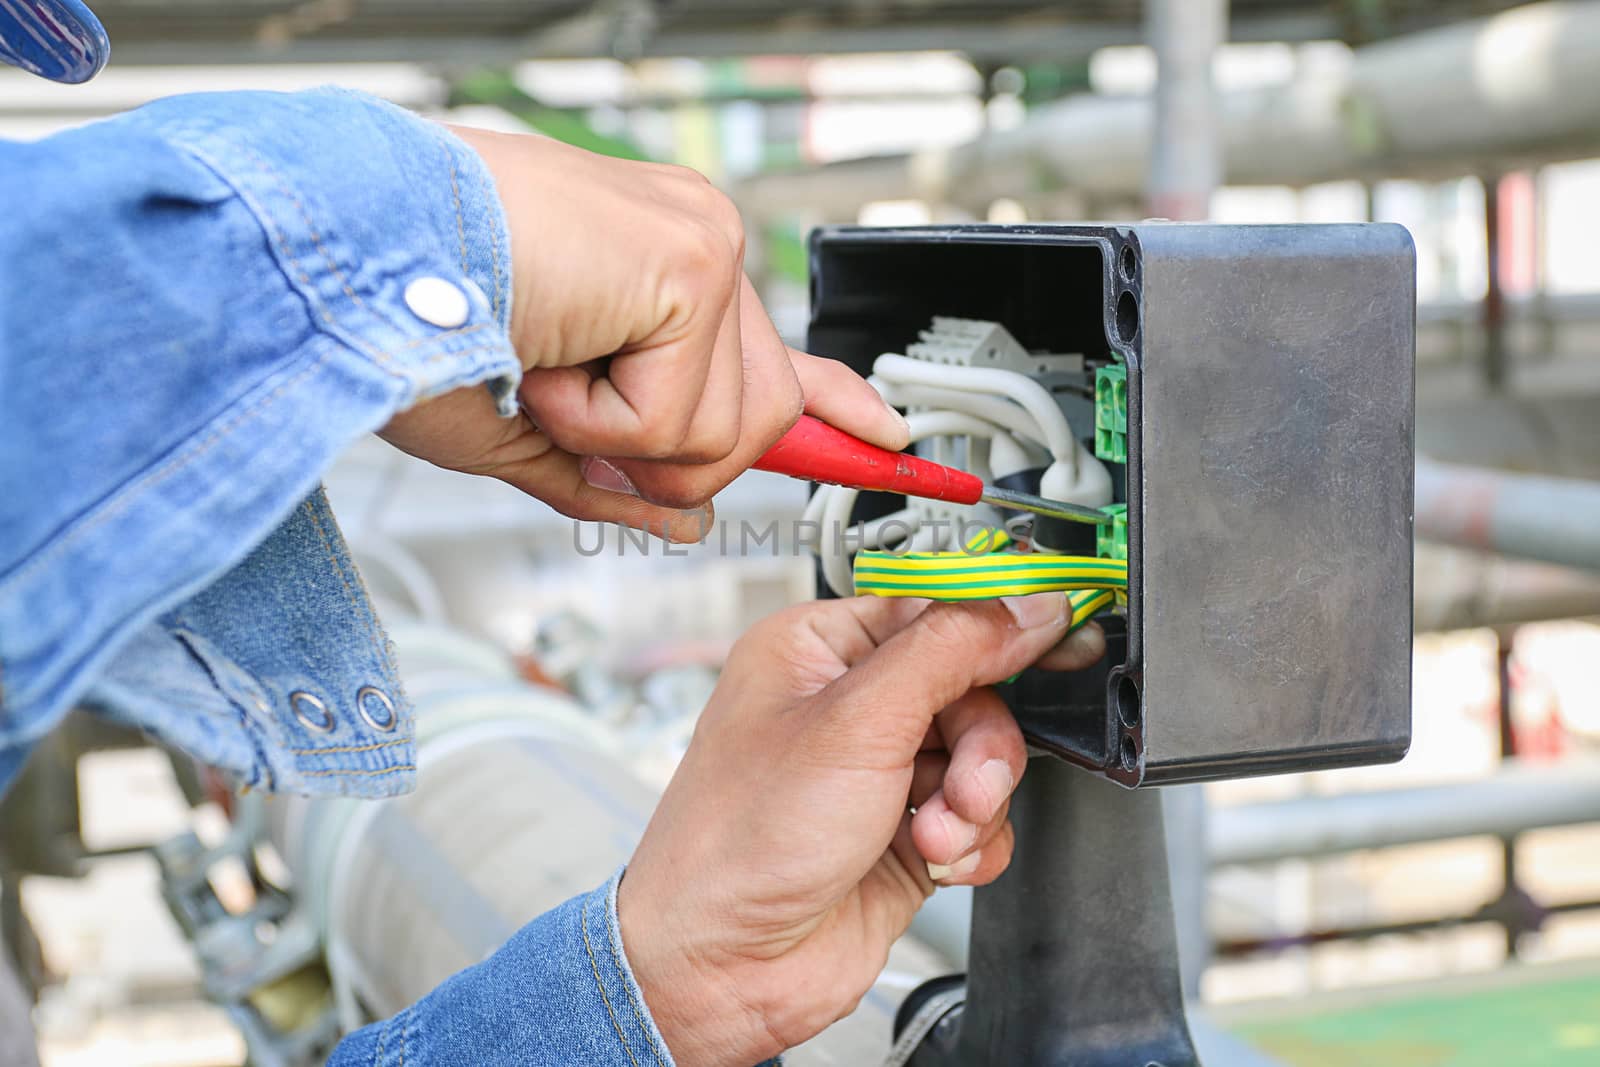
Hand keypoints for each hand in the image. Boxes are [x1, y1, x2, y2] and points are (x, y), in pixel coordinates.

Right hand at [379, 130, 906, 539]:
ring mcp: (703, 246)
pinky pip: (682, 418)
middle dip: (666, 456)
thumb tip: (690, 521)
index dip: (835, 405)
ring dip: (618, 440)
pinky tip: (543, 360)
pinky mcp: (691, 262)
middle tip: (565, 404)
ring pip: (727, 433)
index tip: (892, 438)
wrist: (340, 256)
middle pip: (757, 419)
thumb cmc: (405, 327)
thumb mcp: (526, 430)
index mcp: (658, 273)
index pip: (775, 351)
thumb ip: (616, 473)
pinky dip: (597, 422)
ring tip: (538, 368)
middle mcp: (695, 246)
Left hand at [619, 594, 1105, 1064]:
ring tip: (936, 835)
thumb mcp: (855, 724)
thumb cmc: (739, 842)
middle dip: (980, 746)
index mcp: (817, 650)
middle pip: (971, 688)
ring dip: (975, 801)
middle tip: (967, 784)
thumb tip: (1023, 606)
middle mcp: (846, 705)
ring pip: (982, 757)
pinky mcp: (903, 833)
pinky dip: (973, 843)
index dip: (993, 626)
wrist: (722, 969)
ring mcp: (877, 773)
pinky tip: (937, 861)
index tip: (1052, 638)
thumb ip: (950, 652)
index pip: (931, 608)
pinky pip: (979, 819)